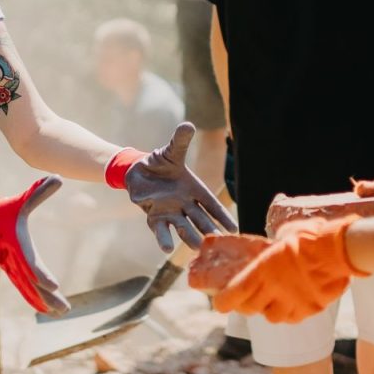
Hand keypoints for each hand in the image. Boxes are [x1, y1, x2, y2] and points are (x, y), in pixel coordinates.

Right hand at [0, 178, 69, 314]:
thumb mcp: (20, 200)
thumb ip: (39, 191)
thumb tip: (59, 177)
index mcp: (16, 246)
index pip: (30, 263)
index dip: (41, 275)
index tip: (54, 286)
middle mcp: (13, 261)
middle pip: (32, 283)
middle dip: (48, 297)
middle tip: (65, 309)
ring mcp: (11, 268)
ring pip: (29, 290)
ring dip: (44, 302)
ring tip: (62, 312)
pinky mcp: (10, 271)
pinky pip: (24, 289)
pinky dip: (35, 299)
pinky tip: (46, 309)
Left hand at [122, 122, 236, 253]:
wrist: (138, 170)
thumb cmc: (160, 162)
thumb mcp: (171, 151)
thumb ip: (180, 141)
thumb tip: (188, 125)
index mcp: (194, 189)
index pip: (212, 205)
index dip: (223, 216)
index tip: (235, 230)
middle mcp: (185, 204)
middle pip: (201, 220)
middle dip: (210, 230)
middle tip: (221, 244)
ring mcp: (171, 212)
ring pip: (184, 228)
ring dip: (190, 238)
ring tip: (198, 249)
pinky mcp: (154, 216)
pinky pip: (161, 229)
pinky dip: (164, 238)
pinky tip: (166, 248)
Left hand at [213, 217, 363, 322]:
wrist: (340, 250)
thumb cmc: (312, 237)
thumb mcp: (285, 235)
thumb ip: (275, 246)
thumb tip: (276, 244)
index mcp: (262, 271)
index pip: (233, 295)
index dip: (223, 302)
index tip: (219, 303)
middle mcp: (274, 291)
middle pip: (250, 309)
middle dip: (246, 305)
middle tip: (247, 298)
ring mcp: (293, 303)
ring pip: (272, 317)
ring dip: (269, 310)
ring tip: (273, 300)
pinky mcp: (310, 309)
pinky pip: (294, 317)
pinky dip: (290, 313)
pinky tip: (293, 303)